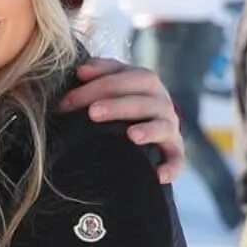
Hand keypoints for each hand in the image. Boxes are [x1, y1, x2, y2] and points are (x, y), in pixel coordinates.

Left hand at [56, 58, 183, 183]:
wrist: (137, 123)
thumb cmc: (113, 101)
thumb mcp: (105, 84)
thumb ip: (95, 73)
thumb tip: (81, 71)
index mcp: (143, 80)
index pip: (123, 77)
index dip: (96, 86)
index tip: (68, 100)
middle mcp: (160, 101)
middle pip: (143, 99)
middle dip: (117, 105)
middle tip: (92, 112)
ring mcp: (169, 126)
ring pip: (163, 126)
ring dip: (149, 130)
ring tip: (132, 136)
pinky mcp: (173, 150)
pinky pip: (177, 159)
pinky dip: (171, 167)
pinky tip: (159, 176)